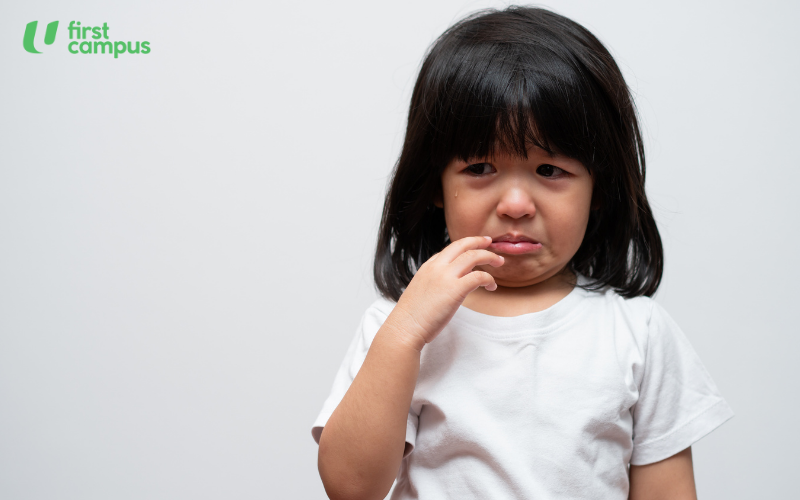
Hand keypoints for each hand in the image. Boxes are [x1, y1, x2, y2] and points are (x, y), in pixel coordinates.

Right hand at [389, 236, 503, 349]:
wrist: (405, 328)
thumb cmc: (411, 317)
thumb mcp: (420, 291)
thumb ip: (432, 284)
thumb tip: (443, 289)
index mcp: (428, 267)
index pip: (449, 250)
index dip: (465, 247)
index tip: (474, 248)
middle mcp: (437, 267)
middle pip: (462, 245)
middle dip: (478, 241)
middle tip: (490, 242)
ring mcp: (446, 277)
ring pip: (473, 256)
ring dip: (489, 256)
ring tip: (499, 262)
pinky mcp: (456, 289)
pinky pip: (479, 276)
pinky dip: (489, 278)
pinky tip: (491, 286)